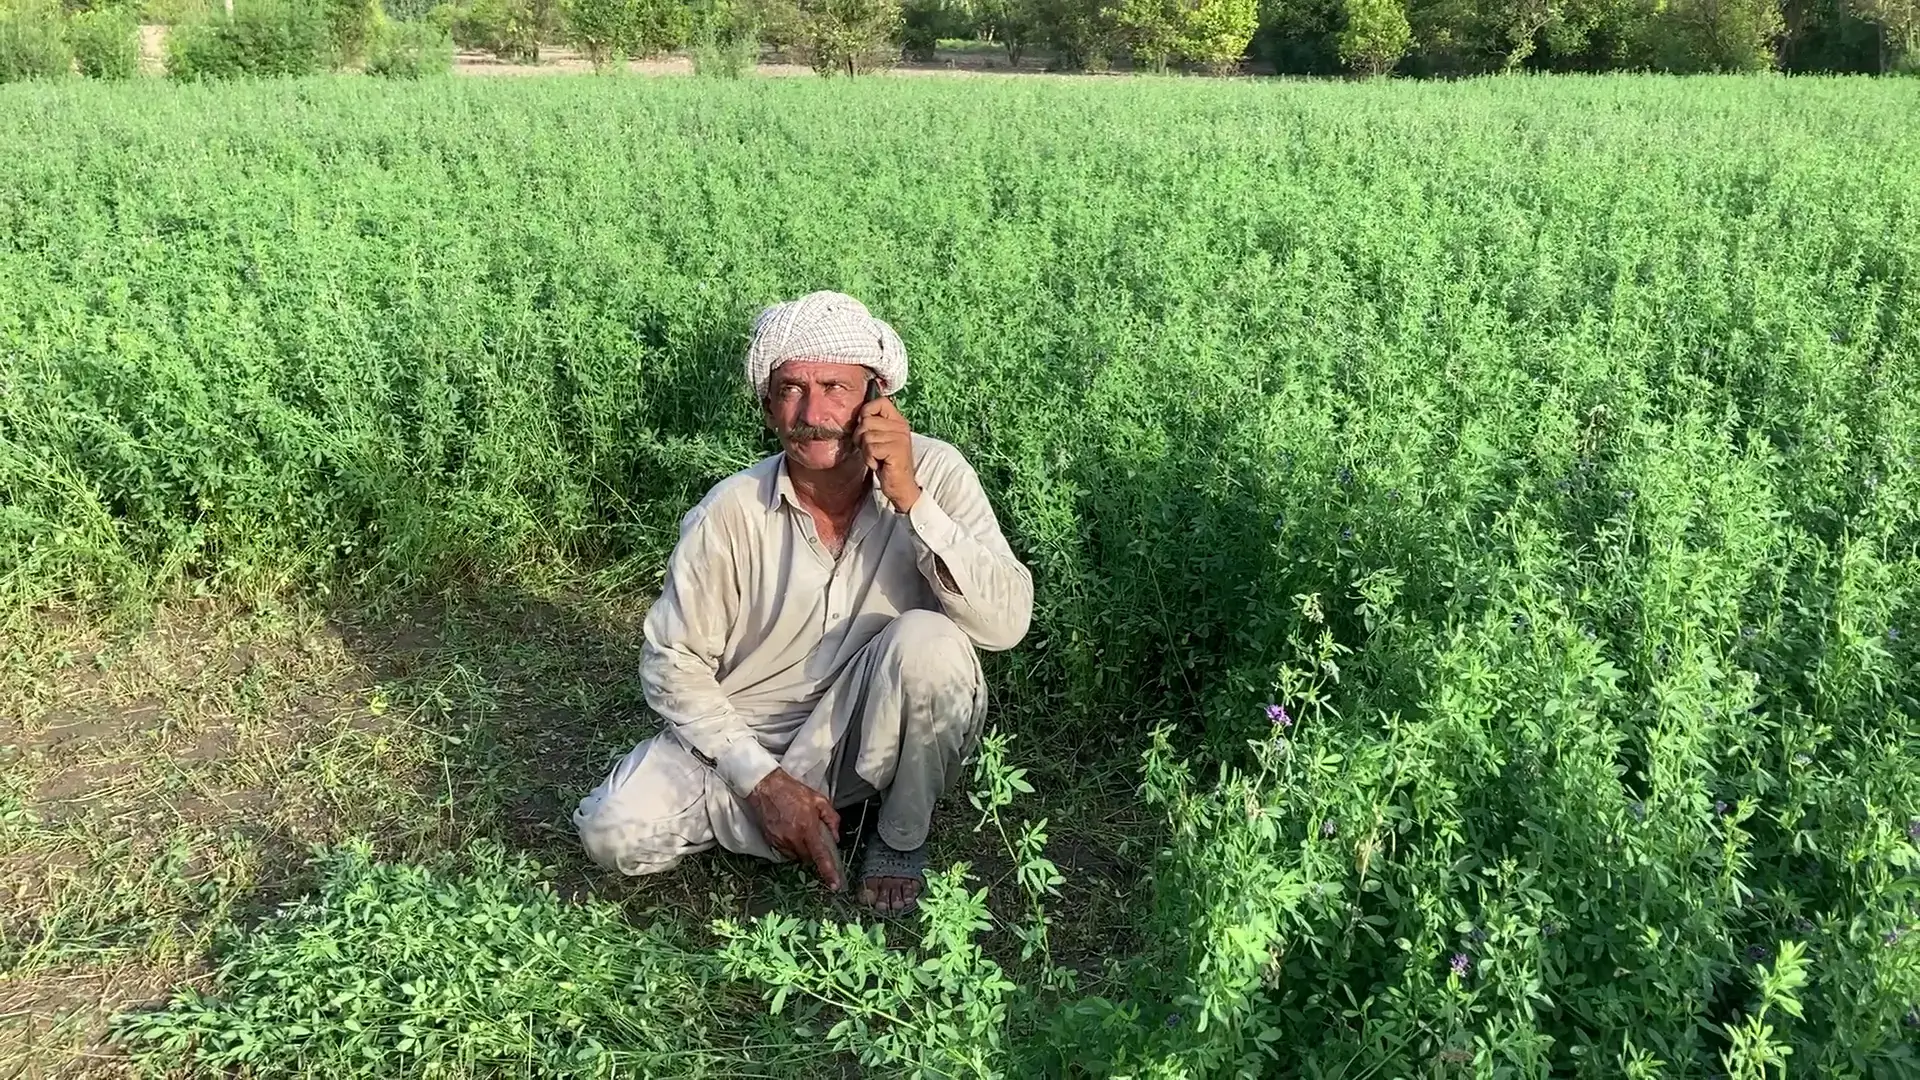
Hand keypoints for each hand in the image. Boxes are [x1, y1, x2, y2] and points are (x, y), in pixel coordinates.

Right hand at [746, 768, 844, 891]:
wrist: (767, 788)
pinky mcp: (771, 841)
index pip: (820, 856)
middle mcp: (793, 838)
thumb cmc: (793, 792)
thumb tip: (835, 836)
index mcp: (807, 828)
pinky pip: (785, 851)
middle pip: (809, 858)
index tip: (834, 885)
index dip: (829, 872)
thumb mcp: (819, 800)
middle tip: (814, 835)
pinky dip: (791, 845)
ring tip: (800, 829)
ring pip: (797, 856)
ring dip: (802, 848)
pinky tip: (790, 830)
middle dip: (814, 851)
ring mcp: (780, 841)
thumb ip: (832, 819)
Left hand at [854, 396, 920, 513]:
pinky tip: (878, 464)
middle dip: (861, 437)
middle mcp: (900, 427)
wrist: (900, 486)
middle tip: (871, 450)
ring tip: (876, 458)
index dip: (867, 411)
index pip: (881, 402)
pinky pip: (870, 448)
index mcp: (898, 421)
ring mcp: (899, 438)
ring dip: (866, 451)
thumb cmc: (887, 463)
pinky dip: (869, 459)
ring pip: (866, 436)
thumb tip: (858, 416)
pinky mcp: (896, 450)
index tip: (865, 426)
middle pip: (867, 421)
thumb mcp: (880, 440)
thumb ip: (872, 426)